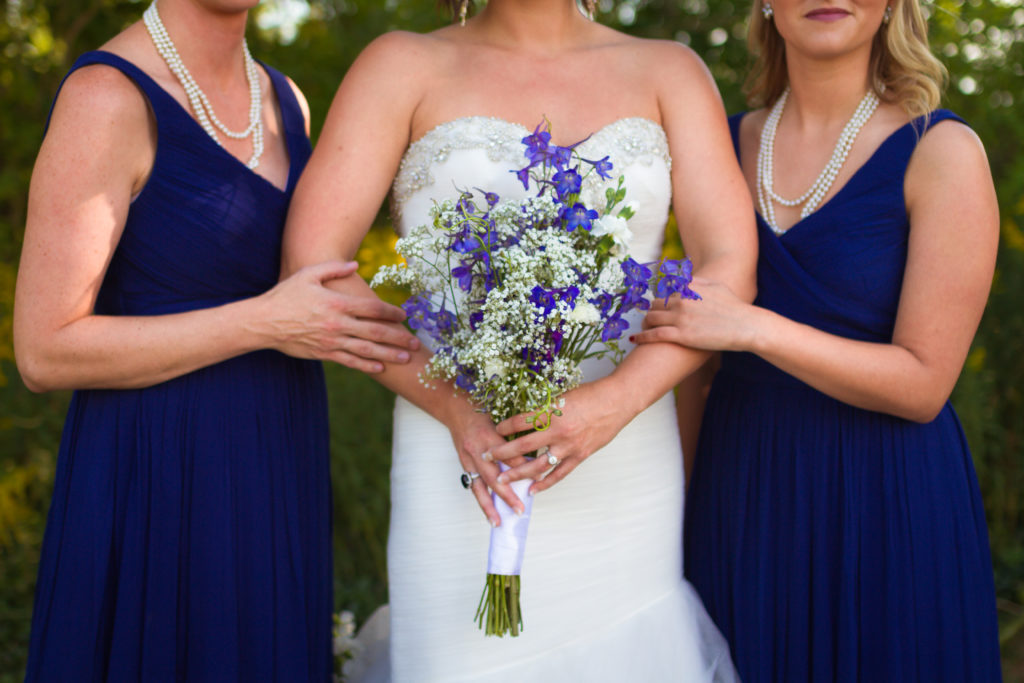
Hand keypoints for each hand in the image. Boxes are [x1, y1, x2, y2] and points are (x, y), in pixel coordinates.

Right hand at [253, 260, 419, 371]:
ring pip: (366, 350)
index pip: (372, 308)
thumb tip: (356, 265)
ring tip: (406, 359)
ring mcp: (331, 341)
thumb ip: (333, 268)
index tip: (404, 315)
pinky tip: (380, 368)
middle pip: (375, 332)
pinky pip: (349, 361)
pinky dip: (366, 366)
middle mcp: (337, 324)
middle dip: (398, 337)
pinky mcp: (323, 354)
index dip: (391, 312)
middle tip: (416, 343)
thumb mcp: (308, 274)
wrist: (262, 322)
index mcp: (337, 303)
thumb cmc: (285, 295)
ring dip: (389, 355)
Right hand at [444, 402, 530, 525]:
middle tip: (520, 509)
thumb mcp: (502, 419)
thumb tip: (536, 454)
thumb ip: (516, 435)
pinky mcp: (464, 465)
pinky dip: (481, 500)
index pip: (510, 456)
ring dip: (489, 506)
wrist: (456, 410)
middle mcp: (478, 450)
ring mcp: (469, 459)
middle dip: (507, 495)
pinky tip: (488, 514)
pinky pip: (473, 486)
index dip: (525, 467)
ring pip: (480, 487)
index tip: (540, 476)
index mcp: (490, 436)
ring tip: (498, 522)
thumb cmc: (482, 412)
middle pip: (493, 477)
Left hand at [484, 378, 633, 493]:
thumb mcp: (562, 395)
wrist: (617, 401)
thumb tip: (526, 417)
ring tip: (503, 480)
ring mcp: (569, 446)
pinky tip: (532, 489)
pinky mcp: (580, 456)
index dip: (503, 427)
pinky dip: (545, 483)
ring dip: (518, 474)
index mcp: (552, 412)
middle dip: (501, 453)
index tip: (494, 430)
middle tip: (486, 458)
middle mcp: (558, 431)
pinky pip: (559, 474)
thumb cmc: (590, 394)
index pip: (519, 422)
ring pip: (538, 466)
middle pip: (523, 446)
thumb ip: (545, 408)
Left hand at [632, 277, 754, 351]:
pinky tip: (634, 339)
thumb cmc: (734, 307)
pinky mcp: (681, 335)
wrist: (746, 326)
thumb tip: (684, 278)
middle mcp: (681, 300)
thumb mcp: (715, 286)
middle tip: (649, 319)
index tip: (654, 306)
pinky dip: (642, 337)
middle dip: (651, 311)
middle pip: (654, 304)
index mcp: (688, 288)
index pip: (663, 291)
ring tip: (644, 328)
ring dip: (645, 323)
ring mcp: (680, 318)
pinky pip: (654, 335)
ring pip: (651, 318)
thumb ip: (696, 281)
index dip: (658, 300)